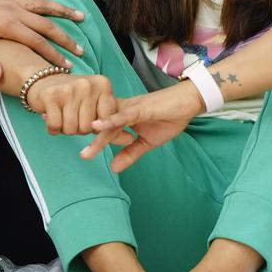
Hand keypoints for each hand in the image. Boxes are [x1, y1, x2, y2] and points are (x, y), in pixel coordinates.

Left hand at [0, 0, 85, 82]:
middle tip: (80, 49)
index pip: (37, 43)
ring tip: (81, 16)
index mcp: (7, 25)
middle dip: (65, 38)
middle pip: (46, 24)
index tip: (66, 66)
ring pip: (43, 3)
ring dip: (62, 10)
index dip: (53, 55)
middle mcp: (13, 10)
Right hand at [26, 73, 133, 141]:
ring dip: (65, 129)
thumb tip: (130, 139)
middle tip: (72, 117)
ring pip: (72, 129)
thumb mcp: (96, 104)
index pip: (108, 121)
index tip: (90, 124)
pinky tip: (50, 117)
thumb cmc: (73, 96)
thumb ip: (113, 122)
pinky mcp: (52, 95)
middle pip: (88, 128)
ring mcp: (70, 89)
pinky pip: (56, 126)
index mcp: (104, 85)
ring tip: (62, 116)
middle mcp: (88, 84)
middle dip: (79, 129)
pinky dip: (53, 128)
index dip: (99, 129)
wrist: (42, 80)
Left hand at [84, 81, 204, 171]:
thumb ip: (130, 153)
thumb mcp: (147, 141)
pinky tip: (97, 126)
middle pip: (100, 124)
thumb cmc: (169, 117)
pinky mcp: (140, 108)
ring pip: (109, 122)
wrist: (189, 102)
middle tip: (83, 156)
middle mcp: (122, 109)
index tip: (82, 150)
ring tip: (87, 152)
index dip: (90, 136)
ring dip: (98, 137)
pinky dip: (110, 121)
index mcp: (121, 115)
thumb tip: (114, 169)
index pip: (101, 126)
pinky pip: (122, 115)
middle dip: (88, 139)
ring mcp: (130, 108)